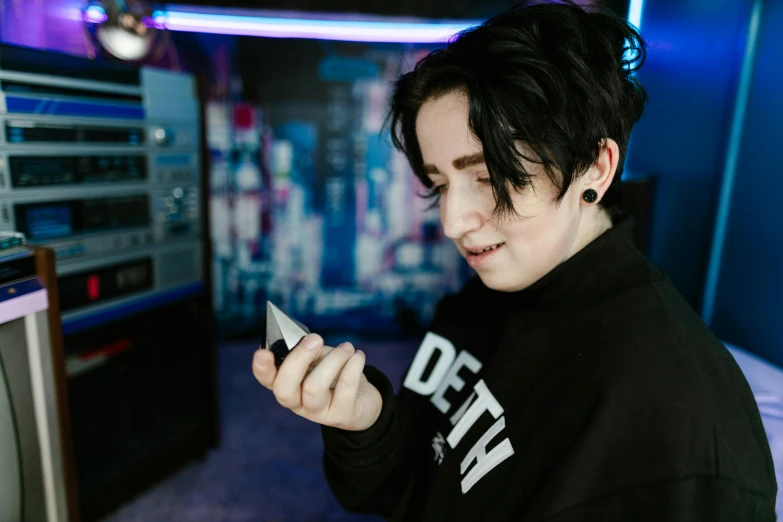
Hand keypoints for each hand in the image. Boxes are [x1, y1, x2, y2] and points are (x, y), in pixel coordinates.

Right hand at [252, 333, 382, 431]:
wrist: (363, 399)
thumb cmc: (335, 373)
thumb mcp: (319, 359)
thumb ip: (310, 351)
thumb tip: (309, 341)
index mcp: (287, 384)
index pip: (266, 379)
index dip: (261, 368)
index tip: (263, 351)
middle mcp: (297, 402)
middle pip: (284, 388)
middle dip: (299, 358)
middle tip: (316, 338)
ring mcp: (318, 412)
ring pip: (314, 388)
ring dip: (333, 360)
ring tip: (347, 348)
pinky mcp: (342, 416)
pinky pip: (345, 388)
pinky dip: (353, 366)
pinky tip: (358, 356)